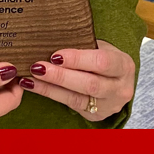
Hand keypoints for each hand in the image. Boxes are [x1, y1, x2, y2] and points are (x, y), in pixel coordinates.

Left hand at [18, 40, 135, 121]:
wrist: (116, 80)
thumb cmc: (104, 58)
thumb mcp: (101, 47)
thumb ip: (83, 46)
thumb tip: (50, 39)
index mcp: (124, 66)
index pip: (102, 62)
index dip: (78, 59)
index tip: (55, 55)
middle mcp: (120, 89)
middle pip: (89, 84)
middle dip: (60, 76)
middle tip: (37, 67)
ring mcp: (109, 105)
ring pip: (76, 98)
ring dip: (50, 87)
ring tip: (29, 78)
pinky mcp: (95, 115)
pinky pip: (69, 105)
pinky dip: (50, 94)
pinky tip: (33, 86)